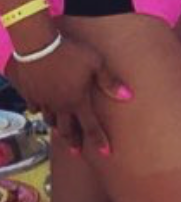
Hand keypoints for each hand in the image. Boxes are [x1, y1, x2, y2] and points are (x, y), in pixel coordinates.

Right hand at [7, 33, 131, 155]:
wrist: (38, 47)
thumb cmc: (71, 53)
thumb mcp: (96, 64)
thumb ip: (110, 81)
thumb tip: (128, 96)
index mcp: (78, 101)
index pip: (91, 126)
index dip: (99, 141)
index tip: (106, 153)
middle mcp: (60, 105)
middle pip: (67, 129)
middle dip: (73, 141)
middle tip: (77, 151)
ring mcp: (44, 100)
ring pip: (50, 120)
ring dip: (57, 127)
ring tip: (61, 132)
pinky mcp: (31, 93)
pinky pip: (36, 107)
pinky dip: (41, 111)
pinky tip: (42, 110)